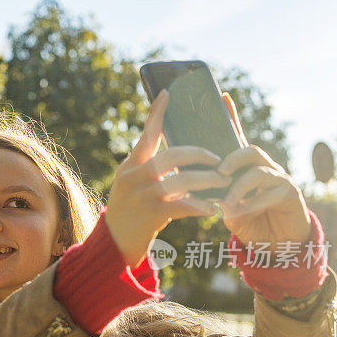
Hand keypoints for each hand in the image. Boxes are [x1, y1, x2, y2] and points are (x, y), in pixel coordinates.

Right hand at [106, 89, 230, 266]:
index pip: (146, 135)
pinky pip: (183, 206)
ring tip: (222, 181)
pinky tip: (213, 208)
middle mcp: (134, 177)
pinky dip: (200, 206)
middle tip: (217, 158)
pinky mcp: (151, 214)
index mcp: (131, 166)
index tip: (168, 93)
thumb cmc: (130, 211)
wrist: (114, 243)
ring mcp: (142, 195)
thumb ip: (148, 167)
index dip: (157, 113)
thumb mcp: (131, 184)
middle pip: (172, 155)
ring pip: (181, 180)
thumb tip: (178, 151)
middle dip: (199, 154)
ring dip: (206, 180)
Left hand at [216, 93, 311, 250]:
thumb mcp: (227, 206)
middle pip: (251, 151)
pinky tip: (239, 214)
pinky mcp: (291, 194)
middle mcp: (265, 168)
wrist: (277, 244)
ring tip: (226, 200)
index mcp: (246, 168)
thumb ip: (216, 195)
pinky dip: (252, 204)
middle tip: (219, 171)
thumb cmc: (250, 222)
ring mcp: (280, 179)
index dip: (231, 118)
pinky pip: (270, 194)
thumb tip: (193, 187)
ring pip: (260, 172)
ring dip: (239, 187)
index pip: (237, 139)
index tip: (222, 97)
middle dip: (233, 159)